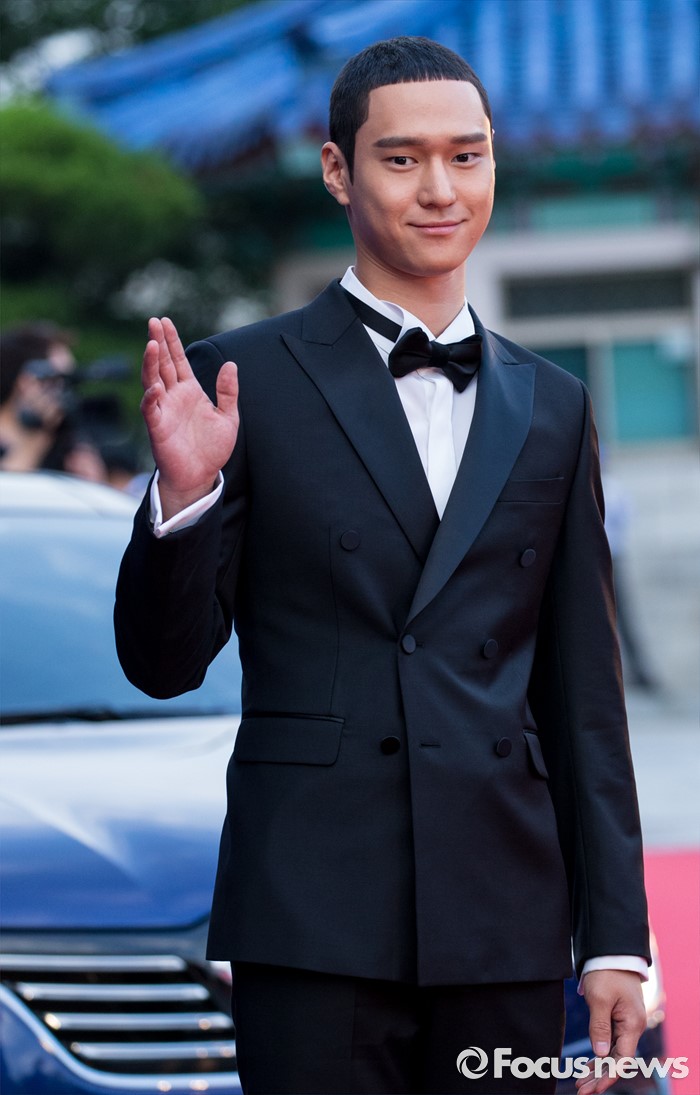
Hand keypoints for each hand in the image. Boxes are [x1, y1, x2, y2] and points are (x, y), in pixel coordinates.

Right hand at [141, 317, 238, 518]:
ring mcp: (163, 411)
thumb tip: (231, 364)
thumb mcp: (228, 417)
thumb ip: (229, 392)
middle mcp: (173, 397)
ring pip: (152, 381)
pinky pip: (150, 409)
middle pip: (163, 364)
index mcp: (190, 391)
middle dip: (158, 342)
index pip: (178, 360)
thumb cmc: (212, 449)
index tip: (165, 321)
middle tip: (153, 321)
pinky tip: (155, 387)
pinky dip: (151, 397)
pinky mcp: (158, 428)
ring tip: (152, 344)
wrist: (201, 476)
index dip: (172, 341)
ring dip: (151, 363)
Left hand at [575, 970, 646, 1094]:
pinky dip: (599, 1056)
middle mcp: (632, 1027)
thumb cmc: (606, 972)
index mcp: (632, 1024)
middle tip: (581, 1090)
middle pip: (616, 1060)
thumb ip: (599, 1026)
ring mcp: (625, 1024)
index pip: (622, 1059)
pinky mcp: (617, 1020)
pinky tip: (588, 1067)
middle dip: (599, 1077)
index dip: (609, 1076)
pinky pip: (609, 1044)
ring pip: (612, 1054)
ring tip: (580, 1083)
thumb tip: (600, 1054)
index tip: (594, 1088)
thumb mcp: (599, 998)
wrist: (611, 953)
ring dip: (597, 1069)